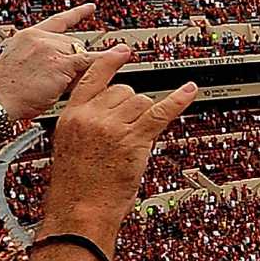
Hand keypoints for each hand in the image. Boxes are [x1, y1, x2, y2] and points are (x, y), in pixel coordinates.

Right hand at [0, 3, 99, 121]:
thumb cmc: (5, 93)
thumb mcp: (22, 67)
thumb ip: (44, 60)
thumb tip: (73, 65)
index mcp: (27, 36)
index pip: (58, 22)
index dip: (77, 14)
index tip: (91, 7)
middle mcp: (39, 38)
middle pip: (74, 44)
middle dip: (75, 62)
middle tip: (62, 82)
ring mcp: (50, 48)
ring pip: (81, 54)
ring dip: (79, 71)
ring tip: (59, 86)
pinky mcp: (60, 63)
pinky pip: (89, 61)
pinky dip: (105, 61)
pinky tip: (121, 56)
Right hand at [39, 47, 196, 247]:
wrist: (80, 210)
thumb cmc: (76, 186)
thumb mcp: (70, 145)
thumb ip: (86, 123)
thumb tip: (111, 110)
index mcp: (71, 115)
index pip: (92, 77)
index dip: (110, 61)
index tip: (123, 50)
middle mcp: (91, 116)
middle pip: (124, 90)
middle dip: (132, 106)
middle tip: (129, 128)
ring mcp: (113, 127)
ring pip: (142, 101)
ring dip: (146, 115)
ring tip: (136, 138)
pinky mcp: (134, 140)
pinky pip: (161, 112)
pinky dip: (178, 100)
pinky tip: (189, 90)